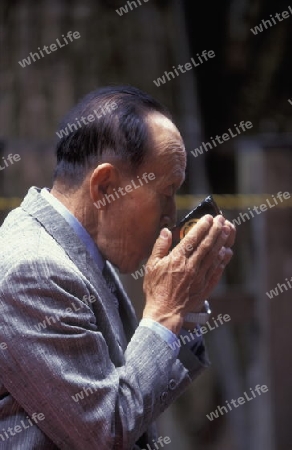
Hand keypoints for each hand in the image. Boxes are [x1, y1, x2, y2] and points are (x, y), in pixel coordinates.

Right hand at [142, 215, 235, 333]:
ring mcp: (200, 277)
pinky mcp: (205, 287)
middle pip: (207, 244)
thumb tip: (166, 231)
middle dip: (215, 230)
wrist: (164, 312)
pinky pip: (216, 271)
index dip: (202, 226)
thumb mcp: (151, 265)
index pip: (193, 238)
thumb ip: (160, 246)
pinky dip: (222, 261)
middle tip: (222, 220)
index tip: (208, 217)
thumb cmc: (156, 289)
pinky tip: (226, 253)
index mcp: (177, 259)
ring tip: (227, 231)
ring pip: (214, 256)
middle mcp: (191, 266)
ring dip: (221, 242)